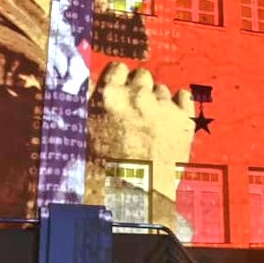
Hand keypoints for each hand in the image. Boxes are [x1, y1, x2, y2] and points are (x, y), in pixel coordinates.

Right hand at [86, 62, 195, 227]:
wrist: (138, 194)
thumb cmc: (106, 168)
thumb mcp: (86, 130)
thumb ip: (86, 102)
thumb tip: (79, 78)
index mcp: (109, 96)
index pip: (117, 68)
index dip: (120, 80)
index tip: (121, 89)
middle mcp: (137, 95)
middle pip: (142, 75)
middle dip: (140, 89)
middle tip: (136, 109)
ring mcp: (163, 105)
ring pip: (162, 89)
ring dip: (157, 100)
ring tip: (151, 123)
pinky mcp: (184, 117)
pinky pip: (185, 96)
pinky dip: (179, 104)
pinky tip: (171, 118)